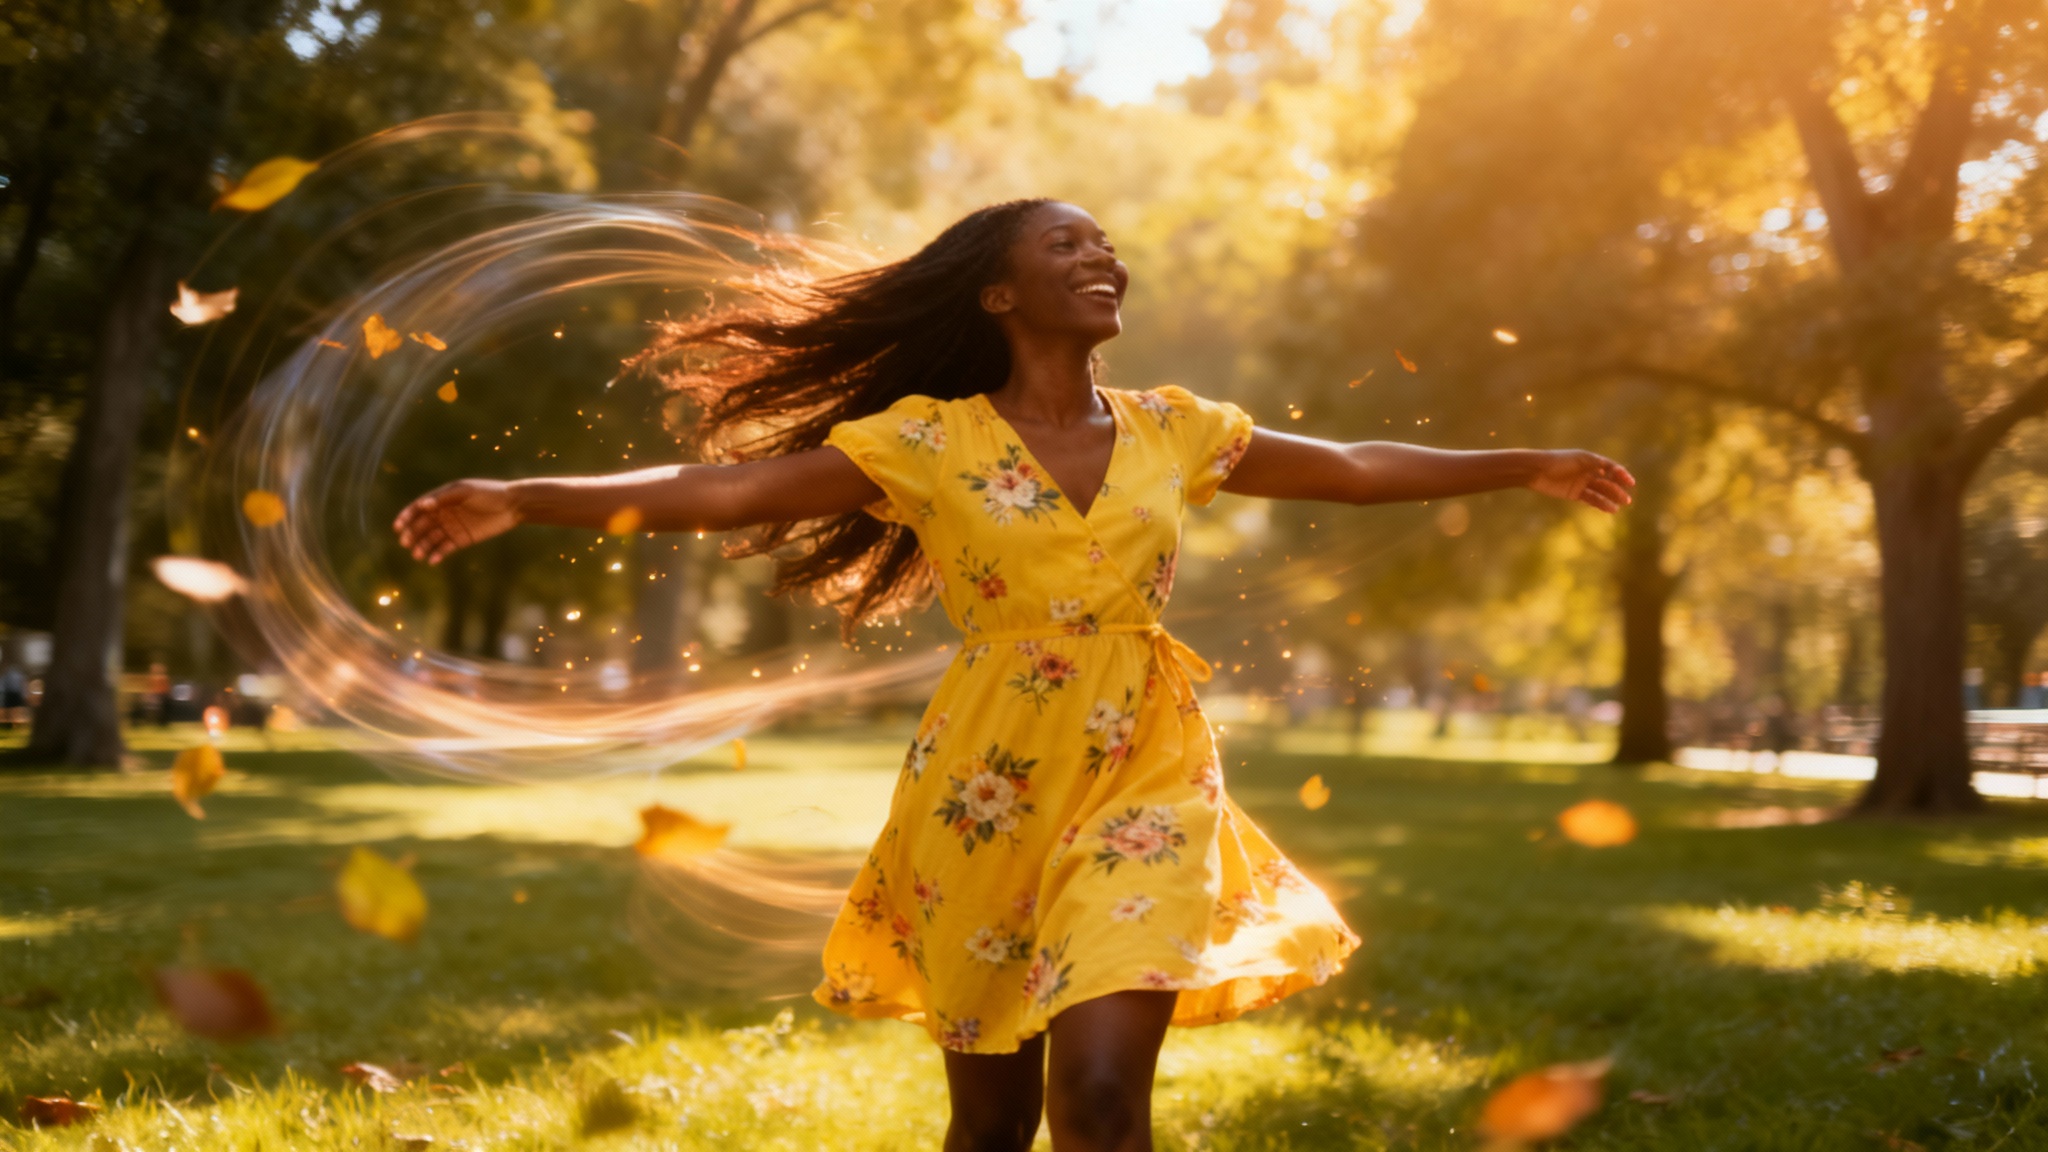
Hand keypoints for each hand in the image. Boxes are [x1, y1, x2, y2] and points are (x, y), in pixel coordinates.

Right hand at [393, 479, 519, 563]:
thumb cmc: (488, 493)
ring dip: (423, 546)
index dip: (407, 517)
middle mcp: (444, 513)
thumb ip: (444, 498)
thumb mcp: (465, 491)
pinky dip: (438, 554)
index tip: (398, 527)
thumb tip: (422, 505)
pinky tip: (432, 560)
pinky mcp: (462, 539)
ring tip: (417, 555)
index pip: (419, 508)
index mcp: (442, 498)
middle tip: (405, 543)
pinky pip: (445, 548)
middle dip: (412, 534)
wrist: (512, 505)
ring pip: (432, 538)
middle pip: (422, 525)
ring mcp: (452, 527)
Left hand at [1528, 450, 1634, 511]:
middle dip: (1617, 490)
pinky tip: (1610, 509)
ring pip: (1600, 491)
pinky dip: (1600, 504)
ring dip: (1611, 498)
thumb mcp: (1579, 460)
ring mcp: (1581, 483)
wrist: (1537, 471)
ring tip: (1620, 506)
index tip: (1630, 483)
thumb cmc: (1558, 462)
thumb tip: (1612, 468)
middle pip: (1607, 481)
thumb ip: (1596, 463)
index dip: (1621, 475)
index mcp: (1590, 460)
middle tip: (1627, 500)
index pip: (1610, 467)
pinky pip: (1591, 499)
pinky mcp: (1574, 493)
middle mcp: (1588, 471)